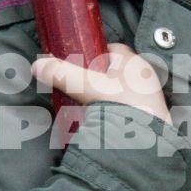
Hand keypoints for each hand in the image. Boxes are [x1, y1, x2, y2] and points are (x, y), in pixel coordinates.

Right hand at [32, 42, 172, 124]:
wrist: (144, 142)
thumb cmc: (118, 105)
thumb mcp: (83, 86)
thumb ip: (60, 74)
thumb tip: (36, 65)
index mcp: (133, 61)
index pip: (112, 49)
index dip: (93, 54)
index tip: (79, 65)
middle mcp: (145, 76)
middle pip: (116, 70)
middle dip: (98, 78)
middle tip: (80, 89)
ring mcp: (152, 97)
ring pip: (124, 90)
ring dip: (108, 96)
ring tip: (90, 107)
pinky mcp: (153, 116)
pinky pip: (132, 107)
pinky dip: (118, 111)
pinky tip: (106, 121)